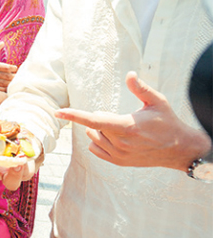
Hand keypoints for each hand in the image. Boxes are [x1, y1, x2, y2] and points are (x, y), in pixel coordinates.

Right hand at [0, 43, 16, 91]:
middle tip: (21, 77)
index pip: (4, 67)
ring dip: (9, 83)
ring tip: (16, 83)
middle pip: (4, 76)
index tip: (16, 68)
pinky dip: (2, 89)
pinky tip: (7, 89)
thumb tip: (2, 43)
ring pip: (1, 83)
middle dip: (13, 76)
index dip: (12, 68)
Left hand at [54, 72, 211, 170]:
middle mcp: (121, 144)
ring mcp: (119, 155)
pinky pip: (96, 149)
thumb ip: (141, 88)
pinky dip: (99, 141)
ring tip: (122, 128)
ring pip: (94, 137)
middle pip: (94, 126)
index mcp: (127, 127)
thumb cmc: (167, 122)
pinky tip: (115, 138)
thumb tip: (130, 74)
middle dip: (102, 118)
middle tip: (123, 118)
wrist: (179, 149)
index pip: (94, 121)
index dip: (75, 116)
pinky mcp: (119, 163)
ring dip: (100, 130)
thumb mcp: (157, 102)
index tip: (58, 112)